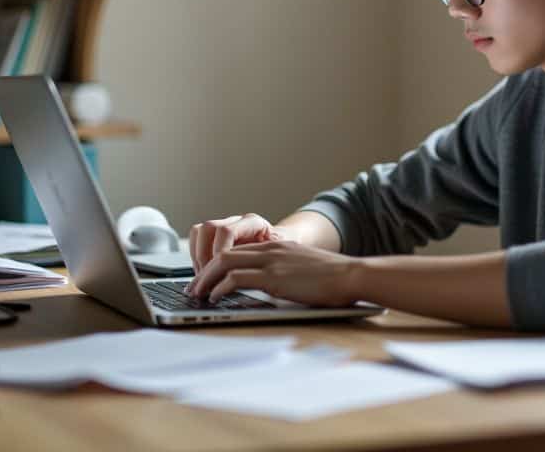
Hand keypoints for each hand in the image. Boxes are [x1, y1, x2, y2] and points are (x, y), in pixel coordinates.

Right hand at [187, 213, 294, 280]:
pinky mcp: (218, 236)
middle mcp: (237, 221)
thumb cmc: (284, 254)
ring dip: (197, 256)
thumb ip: (260, 264)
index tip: (220, 272)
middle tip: (208, 279)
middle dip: (204, 256)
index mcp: (254, 223)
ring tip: (204, 278)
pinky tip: (204, 273)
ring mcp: (226, 226)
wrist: (287, 246)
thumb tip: (239, 279)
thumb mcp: (278, 259)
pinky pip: (198, 240)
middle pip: (208, 228)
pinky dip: (196, 257)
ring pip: (199, 231)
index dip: (219, 252)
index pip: (227, 231)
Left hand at [187, 240, 362, 307]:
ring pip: (223, 263)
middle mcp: (269, 250)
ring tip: (198, 294)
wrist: (350, 275)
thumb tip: (274, 287)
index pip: (236, 251)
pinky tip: (216, 297)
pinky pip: (236, 278)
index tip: (206, 280)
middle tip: (193, 288)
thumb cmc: (333, 278)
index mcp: (276, 247)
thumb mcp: (304, 269)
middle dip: (203, 272)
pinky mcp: (273, 278)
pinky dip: (220, 287)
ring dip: (205, 279)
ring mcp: (270, 262)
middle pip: (223, 254)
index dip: (215, 266)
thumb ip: (286, 272)